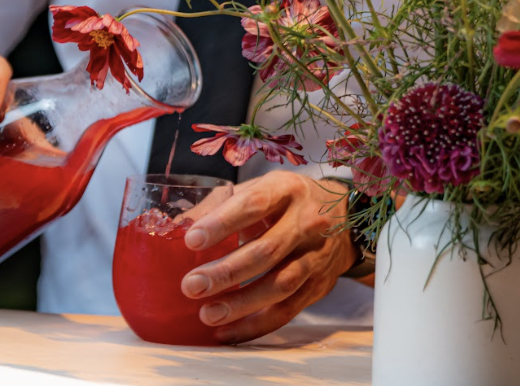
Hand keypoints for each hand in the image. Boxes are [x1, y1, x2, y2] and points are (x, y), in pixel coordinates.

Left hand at [179, 172, 357, 342]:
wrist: (343, 217)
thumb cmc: (287, 201)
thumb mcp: (260, 188)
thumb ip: (220, 204)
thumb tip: (175, 226)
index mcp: (287, 189)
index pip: (254, 204)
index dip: (223, 222)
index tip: (192, 240)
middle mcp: (306, 221)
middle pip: (267, 251)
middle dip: (227, 271)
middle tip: (191, 285)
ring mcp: (316, 256)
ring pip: (279, 285)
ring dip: (241, 304)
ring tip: (206, 313)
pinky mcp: (318, 285)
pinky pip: (287, 311)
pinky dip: (256, 325)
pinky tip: (228, 331)